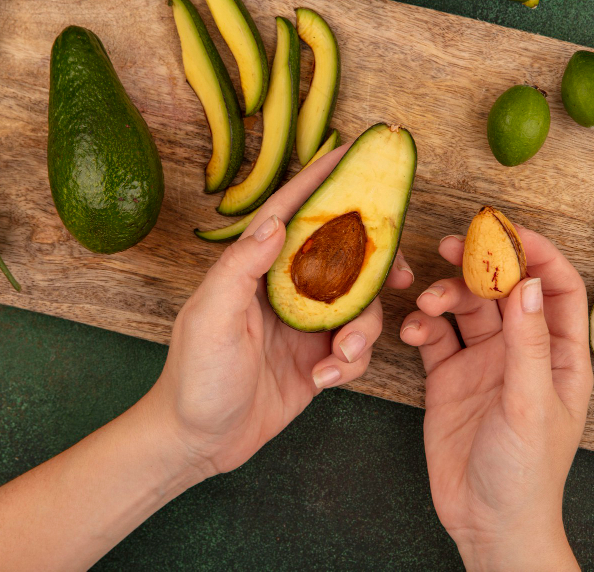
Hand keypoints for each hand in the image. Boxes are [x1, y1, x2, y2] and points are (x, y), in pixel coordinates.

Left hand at [150, 145, 413, 477]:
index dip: (320, 181)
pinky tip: (326, 379)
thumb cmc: (194, 377)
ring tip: (341, 354)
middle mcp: (285, 291)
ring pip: (359, 307)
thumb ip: (241, 268)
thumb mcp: (211, 317)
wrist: (200, 441)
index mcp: (255, 270)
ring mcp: (304, 326)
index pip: (291, 214)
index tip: (352, 152)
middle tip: (399, 272)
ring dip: (362, 330)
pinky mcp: (318, 360)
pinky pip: (356, 350)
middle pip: (343, 257)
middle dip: (374, 265)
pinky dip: (352, 363)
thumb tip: (276, 222)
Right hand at [400, 229, 591, 569]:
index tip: (504, 233)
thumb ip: (529, 343)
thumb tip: (529, 282)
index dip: (535, 254)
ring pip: (465, 309)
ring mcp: (483, 363)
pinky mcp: (449, 379)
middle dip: (480, 266)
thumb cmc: (528, 474)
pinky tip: (413, 331)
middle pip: (503, 290)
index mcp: (559, 355)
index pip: (555, 288)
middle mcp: (522, 352)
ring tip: (426, 302)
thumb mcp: (531, 404)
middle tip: (452, 246)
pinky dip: (422, 326)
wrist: (488, 523)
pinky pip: (435, 337)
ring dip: (445, 296)